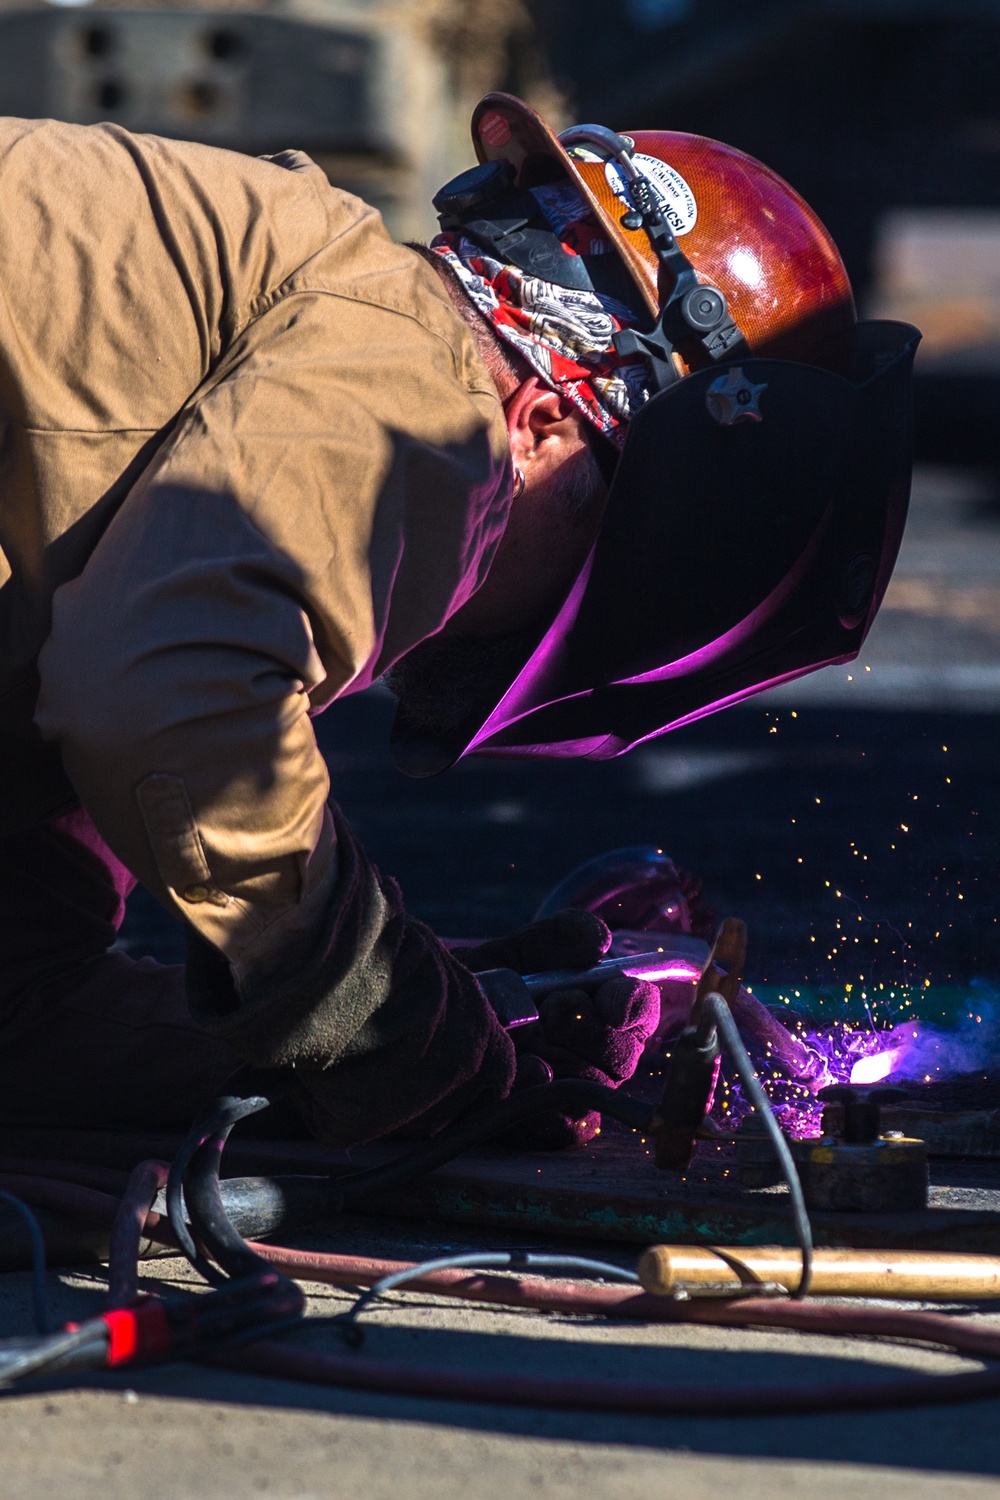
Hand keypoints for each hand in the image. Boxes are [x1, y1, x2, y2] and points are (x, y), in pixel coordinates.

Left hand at [454, 911, 658, 1146]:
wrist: (424, 1026)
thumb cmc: (478, 988)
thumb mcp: (513, 953)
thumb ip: (556, 938)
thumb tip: (600, 941)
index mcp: (597, 1008)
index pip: (640, 1009)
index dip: (635, 1004)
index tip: (611, 997)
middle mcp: (590, 1054)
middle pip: (624, 1054)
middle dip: (590, 1030)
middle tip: (550, 1009)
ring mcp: (566, 1094)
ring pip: (595, 1088)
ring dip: (564, 1060)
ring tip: (525, 1037)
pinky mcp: (538, 1127)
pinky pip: (563, 1127)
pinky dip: (544, 1097)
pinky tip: (522, 1072)